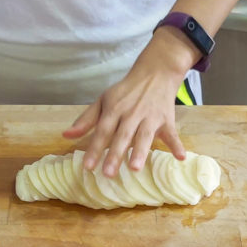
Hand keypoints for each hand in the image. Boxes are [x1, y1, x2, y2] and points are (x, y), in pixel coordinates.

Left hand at [63, 29, 196, 177]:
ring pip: (144, 136)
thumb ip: (86, 119)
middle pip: (122, 136)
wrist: (155, 73)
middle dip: (115, 154)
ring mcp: (150, 117)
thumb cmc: (125, 92)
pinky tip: (180, 157)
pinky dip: (177, 145)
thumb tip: (66, 135)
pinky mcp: (166, 120)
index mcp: (114, 109)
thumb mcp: (103, 101)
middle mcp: (131, 114)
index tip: (88, 167)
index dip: (95, 149)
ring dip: (141, 151)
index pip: (102, 131)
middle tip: (108, 174)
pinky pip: (172, 134)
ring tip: (135, 168)